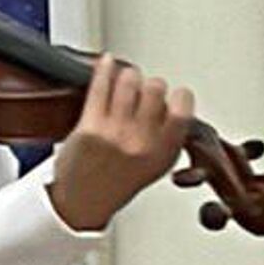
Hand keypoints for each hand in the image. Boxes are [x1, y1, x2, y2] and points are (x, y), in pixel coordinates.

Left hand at [47, 55, 194, 231]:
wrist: (81, 201)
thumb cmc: (116, 182)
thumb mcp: (155, 166)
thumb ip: (168, 136)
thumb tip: (175, 102)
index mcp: (163, 153)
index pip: (182, 109)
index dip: (178, 97)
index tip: (174, 95)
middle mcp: (141, 143)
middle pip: (155, 87)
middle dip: (150, 85)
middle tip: (142, 92)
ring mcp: (115, 134)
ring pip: (129, 81)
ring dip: (127, 77)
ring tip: (124, 82)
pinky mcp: (89, 127)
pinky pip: (100, 87)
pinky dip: (103, 69)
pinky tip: (106, 62)